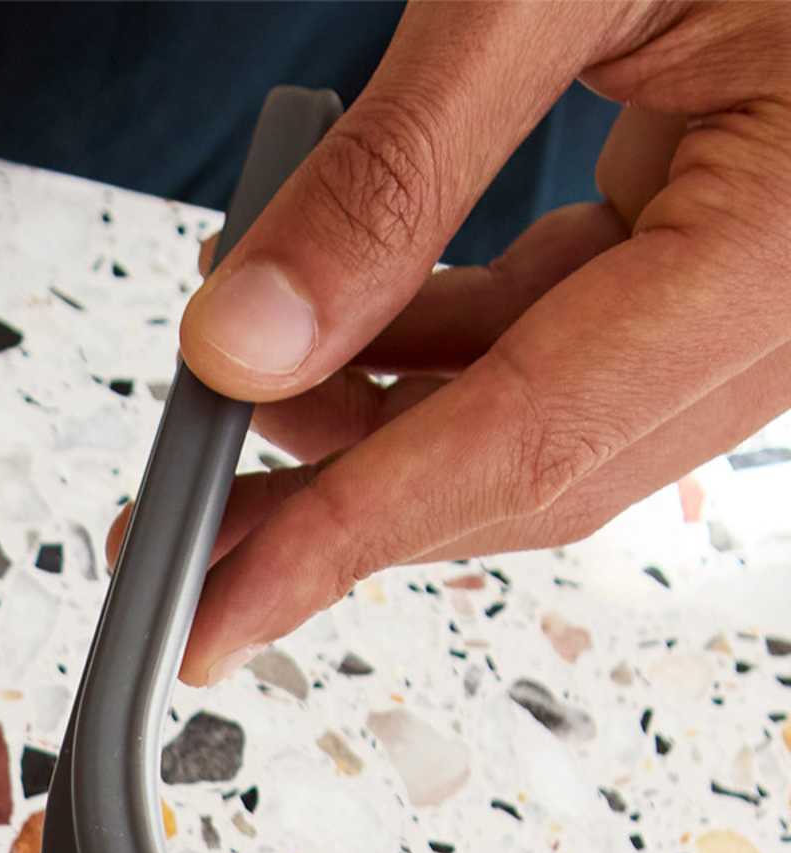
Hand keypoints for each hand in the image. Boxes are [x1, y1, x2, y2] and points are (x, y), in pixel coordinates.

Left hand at [171, 0, 790, 680]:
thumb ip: (394, 168)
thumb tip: (243, 339)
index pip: (537, 441)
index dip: (354, 540)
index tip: (216, 616)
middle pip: (543, 466)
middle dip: (352, 500)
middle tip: (187, 524)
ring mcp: (769, 267)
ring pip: (547, 418)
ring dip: (382, 424)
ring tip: (239, 391)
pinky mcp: (721, 232)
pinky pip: (567, 336)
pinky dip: (436, 349)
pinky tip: (330, 331)